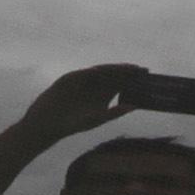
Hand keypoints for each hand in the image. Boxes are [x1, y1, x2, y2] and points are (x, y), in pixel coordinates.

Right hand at [20, 63, 145, 140]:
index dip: (133, 78)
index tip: (147, 75)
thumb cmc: (73, 124)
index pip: (122, 82)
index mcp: (104, 93)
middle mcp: (95, 84)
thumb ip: (114, 113)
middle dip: (127, 71)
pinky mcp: (69, 79)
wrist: (48, 125)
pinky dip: (92, 72)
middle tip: (142, 70)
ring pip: (100, 71)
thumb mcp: (97, 119)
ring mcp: (82, 80)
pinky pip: (83, 74)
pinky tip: (102, 72)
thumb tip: (135, 107)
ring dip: (114, 69)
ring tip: (127, 68)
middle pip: (114, 74)